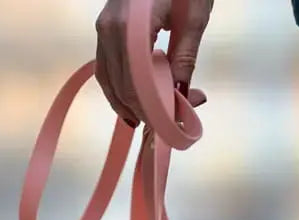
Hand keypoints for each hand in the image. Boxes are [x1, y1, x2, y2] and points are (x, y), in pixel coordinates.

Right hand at [94, 0, 211, 125]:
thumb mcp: (195, 16)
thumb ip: (186, 57)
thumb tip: (182, 96)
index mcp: (132, 25)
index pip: (137, 83)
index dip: (151, 109)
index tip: (168, 124)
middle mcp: (110, 28)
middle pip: (121, 85)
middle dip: (143, 108)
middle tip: (166, 123)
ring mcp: (103, 28)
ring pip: (108, 80)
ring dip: (126, 104)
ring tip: (145, 120)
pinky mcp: (103, 28)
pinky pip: (105, 68)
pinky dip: (117, 89)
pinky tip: (130, 103)